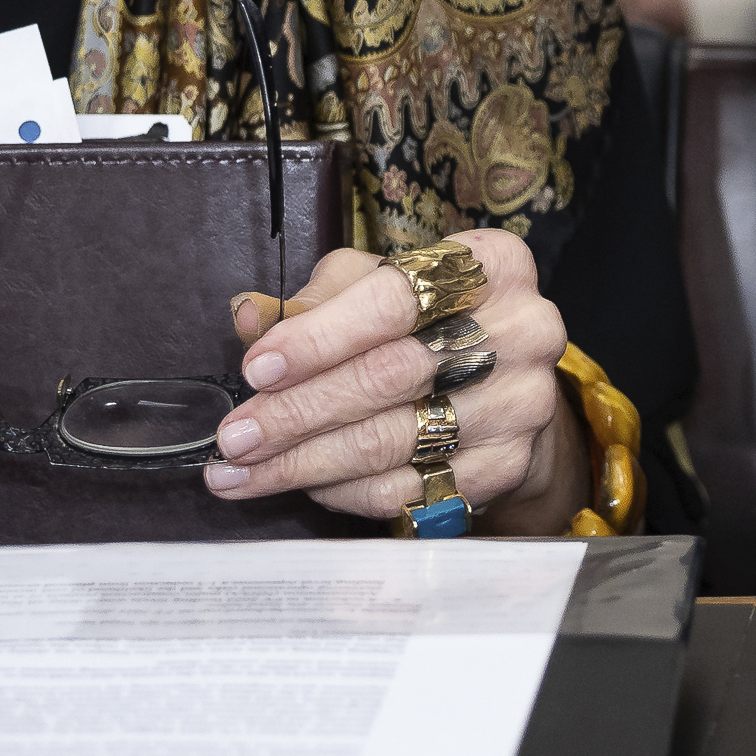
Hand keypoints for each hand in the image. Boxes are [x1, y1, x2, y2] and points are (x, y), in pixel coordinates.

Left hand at [216, 230, 582, 530]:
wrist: (509, 384)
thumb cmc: (429, 322)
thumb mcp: (378, 285)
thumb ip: (315, 298)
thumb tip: (247, 316)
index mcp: (490, 263)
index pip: (393, 301)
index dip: (319, 338)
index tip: (256, 368)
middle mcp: (521, 329)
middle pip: (388, 377)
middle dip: (297, 412)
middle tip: (234, 437)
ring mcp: (520, 402)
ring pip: (391, 441)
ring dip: (304, 463)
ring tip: (244, 472)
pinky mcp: (508, 463)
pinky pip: (410, 489)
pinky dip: (345, 492)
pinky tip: (304, 484)